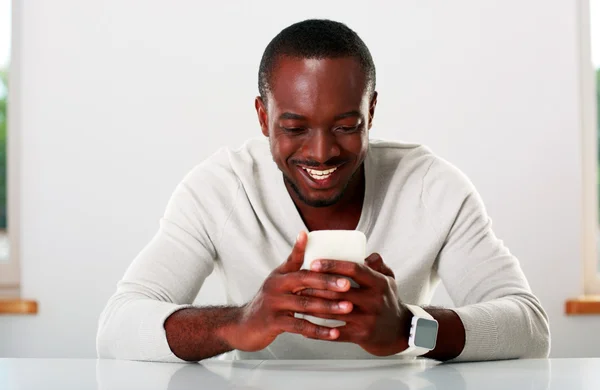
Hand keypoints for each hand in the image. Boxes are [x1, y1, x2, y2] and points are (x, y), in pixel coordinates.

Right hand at [226, 231, 354, 351]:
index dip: (306, 252)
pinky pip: (300, 326)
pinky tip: (334, 333)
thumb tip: (306, 238)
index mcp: (280, 274)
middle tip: (348, 284)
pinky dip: (318, 330)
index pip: (296, 260)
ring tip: (348, 308)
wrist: (244, 326)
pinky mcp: (273, 323)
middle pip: (304, 280)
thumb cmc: (269, 302)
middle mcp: (276, 286)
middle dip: (328, 282)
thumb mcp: (278, 280)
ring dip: (329, 307)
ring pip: (305, 304)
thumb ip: (294, 265)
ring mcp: (274, 304)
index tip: (316, 242)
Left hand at [298, 254, 411, 355]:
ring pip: (333, 311)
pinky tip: (305, 324)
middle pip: (339, 290)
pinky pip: (334, 332)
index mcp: (379, 283)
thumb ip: (377, 263)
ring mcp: (367, 319)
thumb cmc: (387, 300)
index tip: (313, 263)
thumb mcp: (388, 279)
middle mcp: (374, 300)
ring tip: (297, 299)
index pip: (354, 269)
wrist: (398, 331)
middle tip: (298, 281)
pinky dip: (318, 329)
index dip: (332, 265)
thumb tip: (365, 253)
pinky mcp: (360, 335)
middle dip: (316, 286)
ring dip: (312, 306)